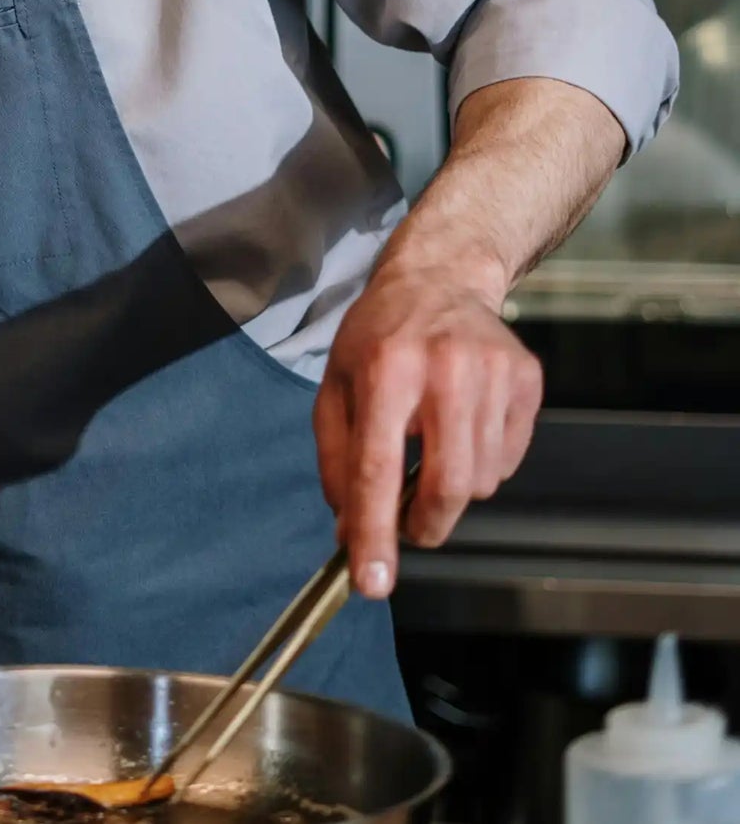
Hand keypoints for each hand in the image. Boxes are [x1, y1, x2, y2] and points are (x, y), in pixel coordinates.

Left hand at [313, 263, 542, 598]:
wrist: (439, 280)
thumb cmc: (378, 338)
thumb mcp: (334, 389)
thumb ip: (337, 462)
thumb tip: (349, 531)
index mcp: (386, 369)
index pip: (377, 469)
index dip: (374, 533)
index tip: (372, 584)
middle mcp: (445, 368)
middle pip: (447, 486)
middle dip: (425, 525)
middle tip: (410, 526)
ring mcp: (494, 371)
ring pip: (482, 481)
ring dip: (453, 489)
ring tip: (433, 446)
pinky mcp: (528, 379)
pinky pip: (508, 461)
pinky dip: (482, 465)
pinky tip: (462, 427)